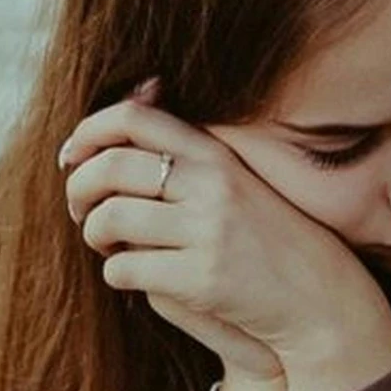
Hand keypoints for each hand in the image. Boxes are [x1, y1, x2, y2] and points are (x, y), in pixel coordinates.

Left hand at [59, 78, 390, 376]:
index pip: (134, 118)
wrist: (320, 301)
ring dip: (94, 234)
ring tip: (106, 244)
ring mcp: (208, 233)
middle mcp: (212, 186)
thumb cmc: (271, 239)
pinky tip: (130, 276)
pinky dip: (116, 273)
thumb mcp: (238, 180)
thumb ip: (189, 148)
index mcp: (218, 155)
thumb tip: (138, 89)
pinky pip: (126, 268)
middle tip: (78, 210)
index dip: (88, 132)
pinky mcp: (202, 280)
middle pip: (110, 168)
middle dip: (78, 189)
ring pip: (110, 219)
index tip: (70, 155)